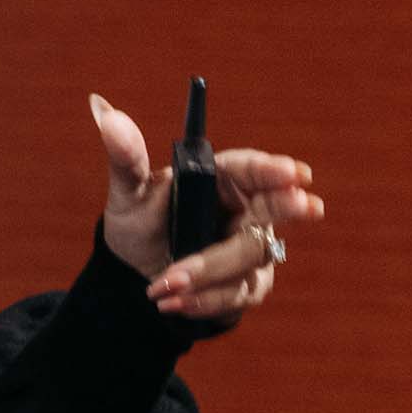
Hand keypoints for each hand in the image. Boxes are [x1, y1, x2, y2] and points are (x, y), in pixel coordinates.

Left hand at [90, 93, 325, 320]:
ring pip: (248, 257)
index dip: (273, 168)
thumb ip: (124, 159)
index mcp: (220, 179)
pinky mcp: (247, 286)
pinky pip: (235, 293)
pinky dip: (203, 299)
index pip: (250, 168)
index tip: (294, 172)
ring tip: (165, 281)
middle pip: (274, 208)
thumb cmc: (138, 223)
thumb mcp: (128, 194)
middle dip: (289, 207)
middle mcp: (244, 210)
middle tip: (308, 205)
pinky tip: (172, 301)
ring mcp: (250, 249)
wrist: (134, 275)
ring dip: (208, 271)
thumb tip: (104, 110)